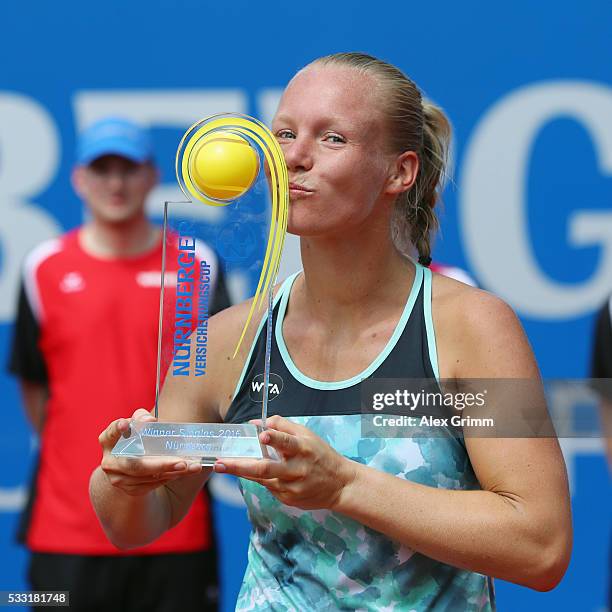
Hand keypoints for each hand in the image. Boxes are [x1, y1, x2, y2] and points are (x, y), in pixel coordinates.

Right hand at [98, 408, 202, 496]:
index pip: (111, 432)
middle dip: (162, 464)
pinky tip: (184, 471)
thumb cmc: (137, 437)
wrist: (130, 462)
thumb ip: (142, 418)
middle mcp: (110, 462)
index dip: (118, 428)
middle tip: (183, 463)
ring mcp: (118, 478)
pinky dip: (170, 477)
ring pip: (149, 477)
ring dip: (173, 472)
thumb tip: (150, 420)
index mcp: (108, 440)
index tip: (126, 424)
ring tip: (192, 466)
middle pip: (136, 465)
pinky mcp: (130, 489)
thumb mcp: (138, 424)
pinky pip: (153, 485)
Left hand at [213, 415, 355, 509]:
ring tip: (222, 466)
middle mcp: (296, 469)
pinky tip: (257, 472)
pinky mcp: (288, 499)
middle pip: (265, 468)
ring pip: (261, 479)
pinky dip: (260, 478)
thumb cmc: (320, 455)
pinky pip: (269, 487)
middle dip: (239, 465)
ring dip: (241, 472)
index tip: (262, 436)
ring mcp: (291, 487)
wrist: (340, 485)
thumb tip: (257, 423)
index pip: (287, 442)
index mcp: (303, 449)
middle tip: (219, 463)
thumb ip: (283, 426)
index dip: (274, 439)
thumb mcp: (307, 435)